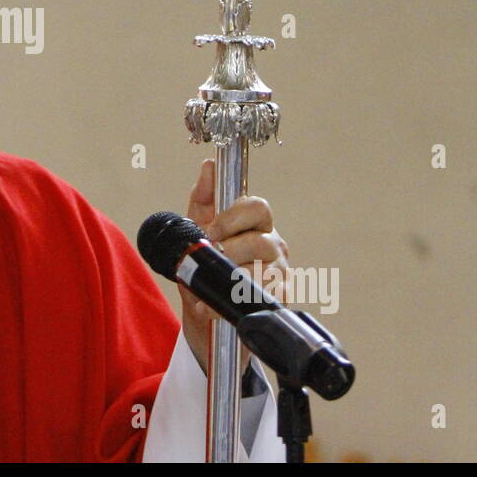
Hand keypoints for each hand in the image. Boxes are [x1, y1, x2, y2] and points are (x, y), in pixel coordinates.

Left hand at [178, 158, 289, 378]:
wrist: (203, 311)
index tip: (211, 231)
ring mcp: (280, 274)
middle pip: (261, 240)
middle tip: (211, 259)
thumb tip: (208, 166)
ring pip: (263, 271)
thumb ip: (203, 198)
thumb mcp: (197, 228)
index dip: (233, 217)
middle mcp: (274, 245)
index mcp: (256, 224)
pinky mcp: (278, 301)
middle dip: (230, 251)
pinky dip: (228, 304)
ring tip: (206, 285)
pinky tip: (210, 306)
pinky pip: (261, 299)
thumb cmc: (204, 264)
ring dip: (229, 278)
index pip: (258, 207)